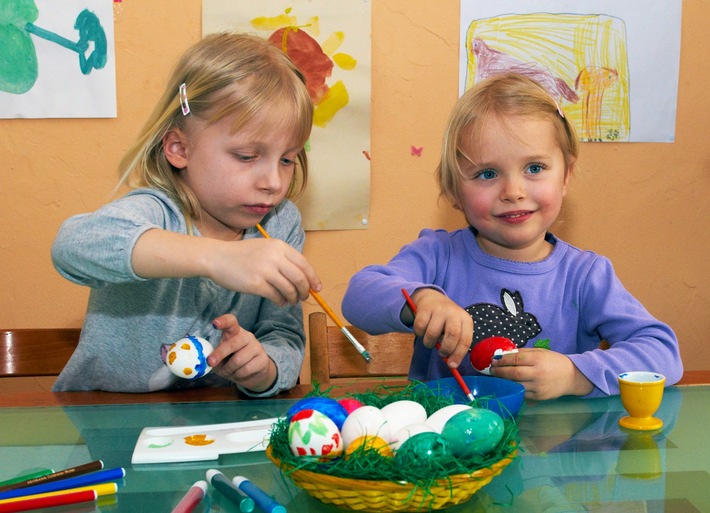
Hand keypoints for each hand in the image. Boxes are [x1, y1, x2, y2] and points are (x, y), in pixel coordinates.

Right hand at [132, 230, 320, 305]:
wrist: (217, 257)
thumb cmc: (242, 255)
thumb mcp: (265, 248)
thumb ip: (283, 259)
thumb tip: (303, 277)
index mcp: (279, 246)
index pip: (304, 264)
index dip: (313, 278)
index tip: (317, 288)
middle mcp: (274, 256)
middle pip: (300, 278)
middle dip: (305, 291)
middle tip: (304, 297)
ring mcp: (265, 270)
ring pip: (289, 289)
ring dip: (293, 298)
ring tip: (291, 301)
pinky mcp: (256, 284)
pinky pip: (276, 296)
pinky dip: (281, 302)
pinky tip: (280, 303)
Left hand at [208, 314, 276, 392]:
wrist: (254, 372)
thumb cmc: (232, 361)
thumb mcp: (221, 357)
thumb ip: (214, 357)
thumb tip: (206, 361)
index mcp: (235, 332)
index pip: (231, 322)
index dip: (223, 321)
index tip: (214, 324)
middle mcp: (247, 336)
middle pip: (233, 343)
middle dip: (220, 354)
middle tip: (210, 362)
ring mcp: (256, 347)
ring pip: (238, 360)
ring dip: (228, 370)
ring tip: (227, 372)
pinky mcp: (263, 359)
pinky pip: (246, 369)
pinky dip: (238, 375)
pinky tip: (238, 374)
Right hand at [409, 288, 472, 368]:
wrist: (432, 298)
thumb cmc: (446, 320)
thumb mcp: (455, 328)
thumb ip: (455, 344)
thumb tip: (451, 364)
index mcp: (465, 320)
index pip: (465, 340)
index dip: (458, 355)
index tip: (452, 365)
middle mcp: (454, 312)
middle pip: (452, 335)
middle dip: (446, 349)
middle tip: (442, 354)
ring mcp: (439, 309)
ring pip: (433, 333)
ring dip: (429, 343)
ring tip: (430, 341)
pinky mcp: (425, 309)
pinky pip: (420, 327)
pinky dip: (419, 333)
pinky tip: (423, 331)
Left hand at [490, 348, 593, 399]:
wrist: (572, 377)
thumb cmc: (554, 361)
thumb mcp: (540, 352)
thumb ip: (522, 352)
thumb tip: (503, 354)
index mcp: (538, 359)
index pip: (515, 359)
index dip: (502, 360)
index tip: (494, 360)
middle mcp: (538, 373)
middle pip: (513, 373)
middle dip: (499, 371)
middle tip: (492, 370)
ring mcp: (538, 387)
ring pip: (516, 385)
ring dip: (504, 382)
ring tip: (497, 378)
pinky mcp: (539, 397)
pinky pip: (522, 394)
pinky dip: (514, 390)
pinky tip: (508, 386)